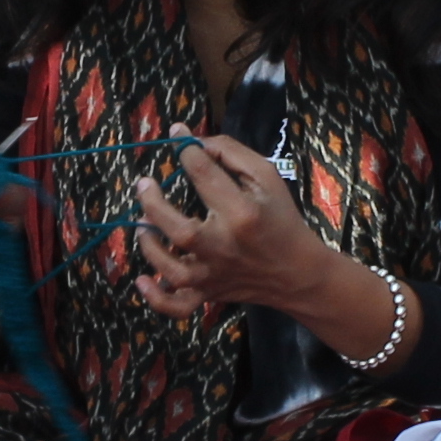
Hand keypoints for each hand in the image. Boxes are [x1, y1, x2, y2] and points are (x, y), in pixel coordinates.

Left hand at [128, 135, 331, 324]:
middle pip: (178, 229)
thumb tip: (194, 142)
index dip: (186, 149)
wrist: (297, 271)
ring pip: (172, 269)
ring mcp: (214, 274)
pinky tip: (143, 281)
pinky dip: (157, 299)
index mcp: (242, 212)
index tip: (176, 135)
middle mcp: (224, 246)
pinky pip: (179, 305)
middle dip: (153, 203)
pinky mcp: (208, 293)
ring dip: (149, 246)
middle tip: (143, 184)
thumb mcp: (267, 178)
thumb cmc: (280, 218)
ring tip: (144, 226)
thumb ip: (232, 154)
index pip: (203, 174)